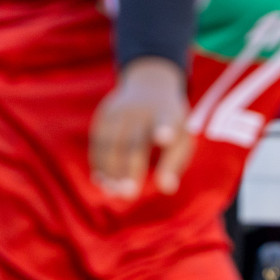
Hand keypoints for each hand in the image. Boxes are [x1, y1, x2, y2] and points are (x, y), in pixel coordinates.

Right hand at [90, 58, 194, 198]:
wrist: (150, 85)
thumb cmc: (170, 122)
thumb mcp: (181, 136)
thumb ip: (175, 162)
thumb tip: (167, 188)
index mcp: (167, 113)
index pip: (166, 120)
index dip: (165, 129)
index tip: (166, 139)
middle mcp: (142, 110)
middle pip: (134, 141)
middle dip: (130, 168)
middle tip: (129, 194)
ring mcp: (120, 111)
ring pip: (110, 143)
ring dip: (110, 170)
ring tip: (113, 192)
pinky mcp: (104, 115)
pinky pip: (98, 143)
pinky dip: (98, 163)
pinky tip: (102, 181)